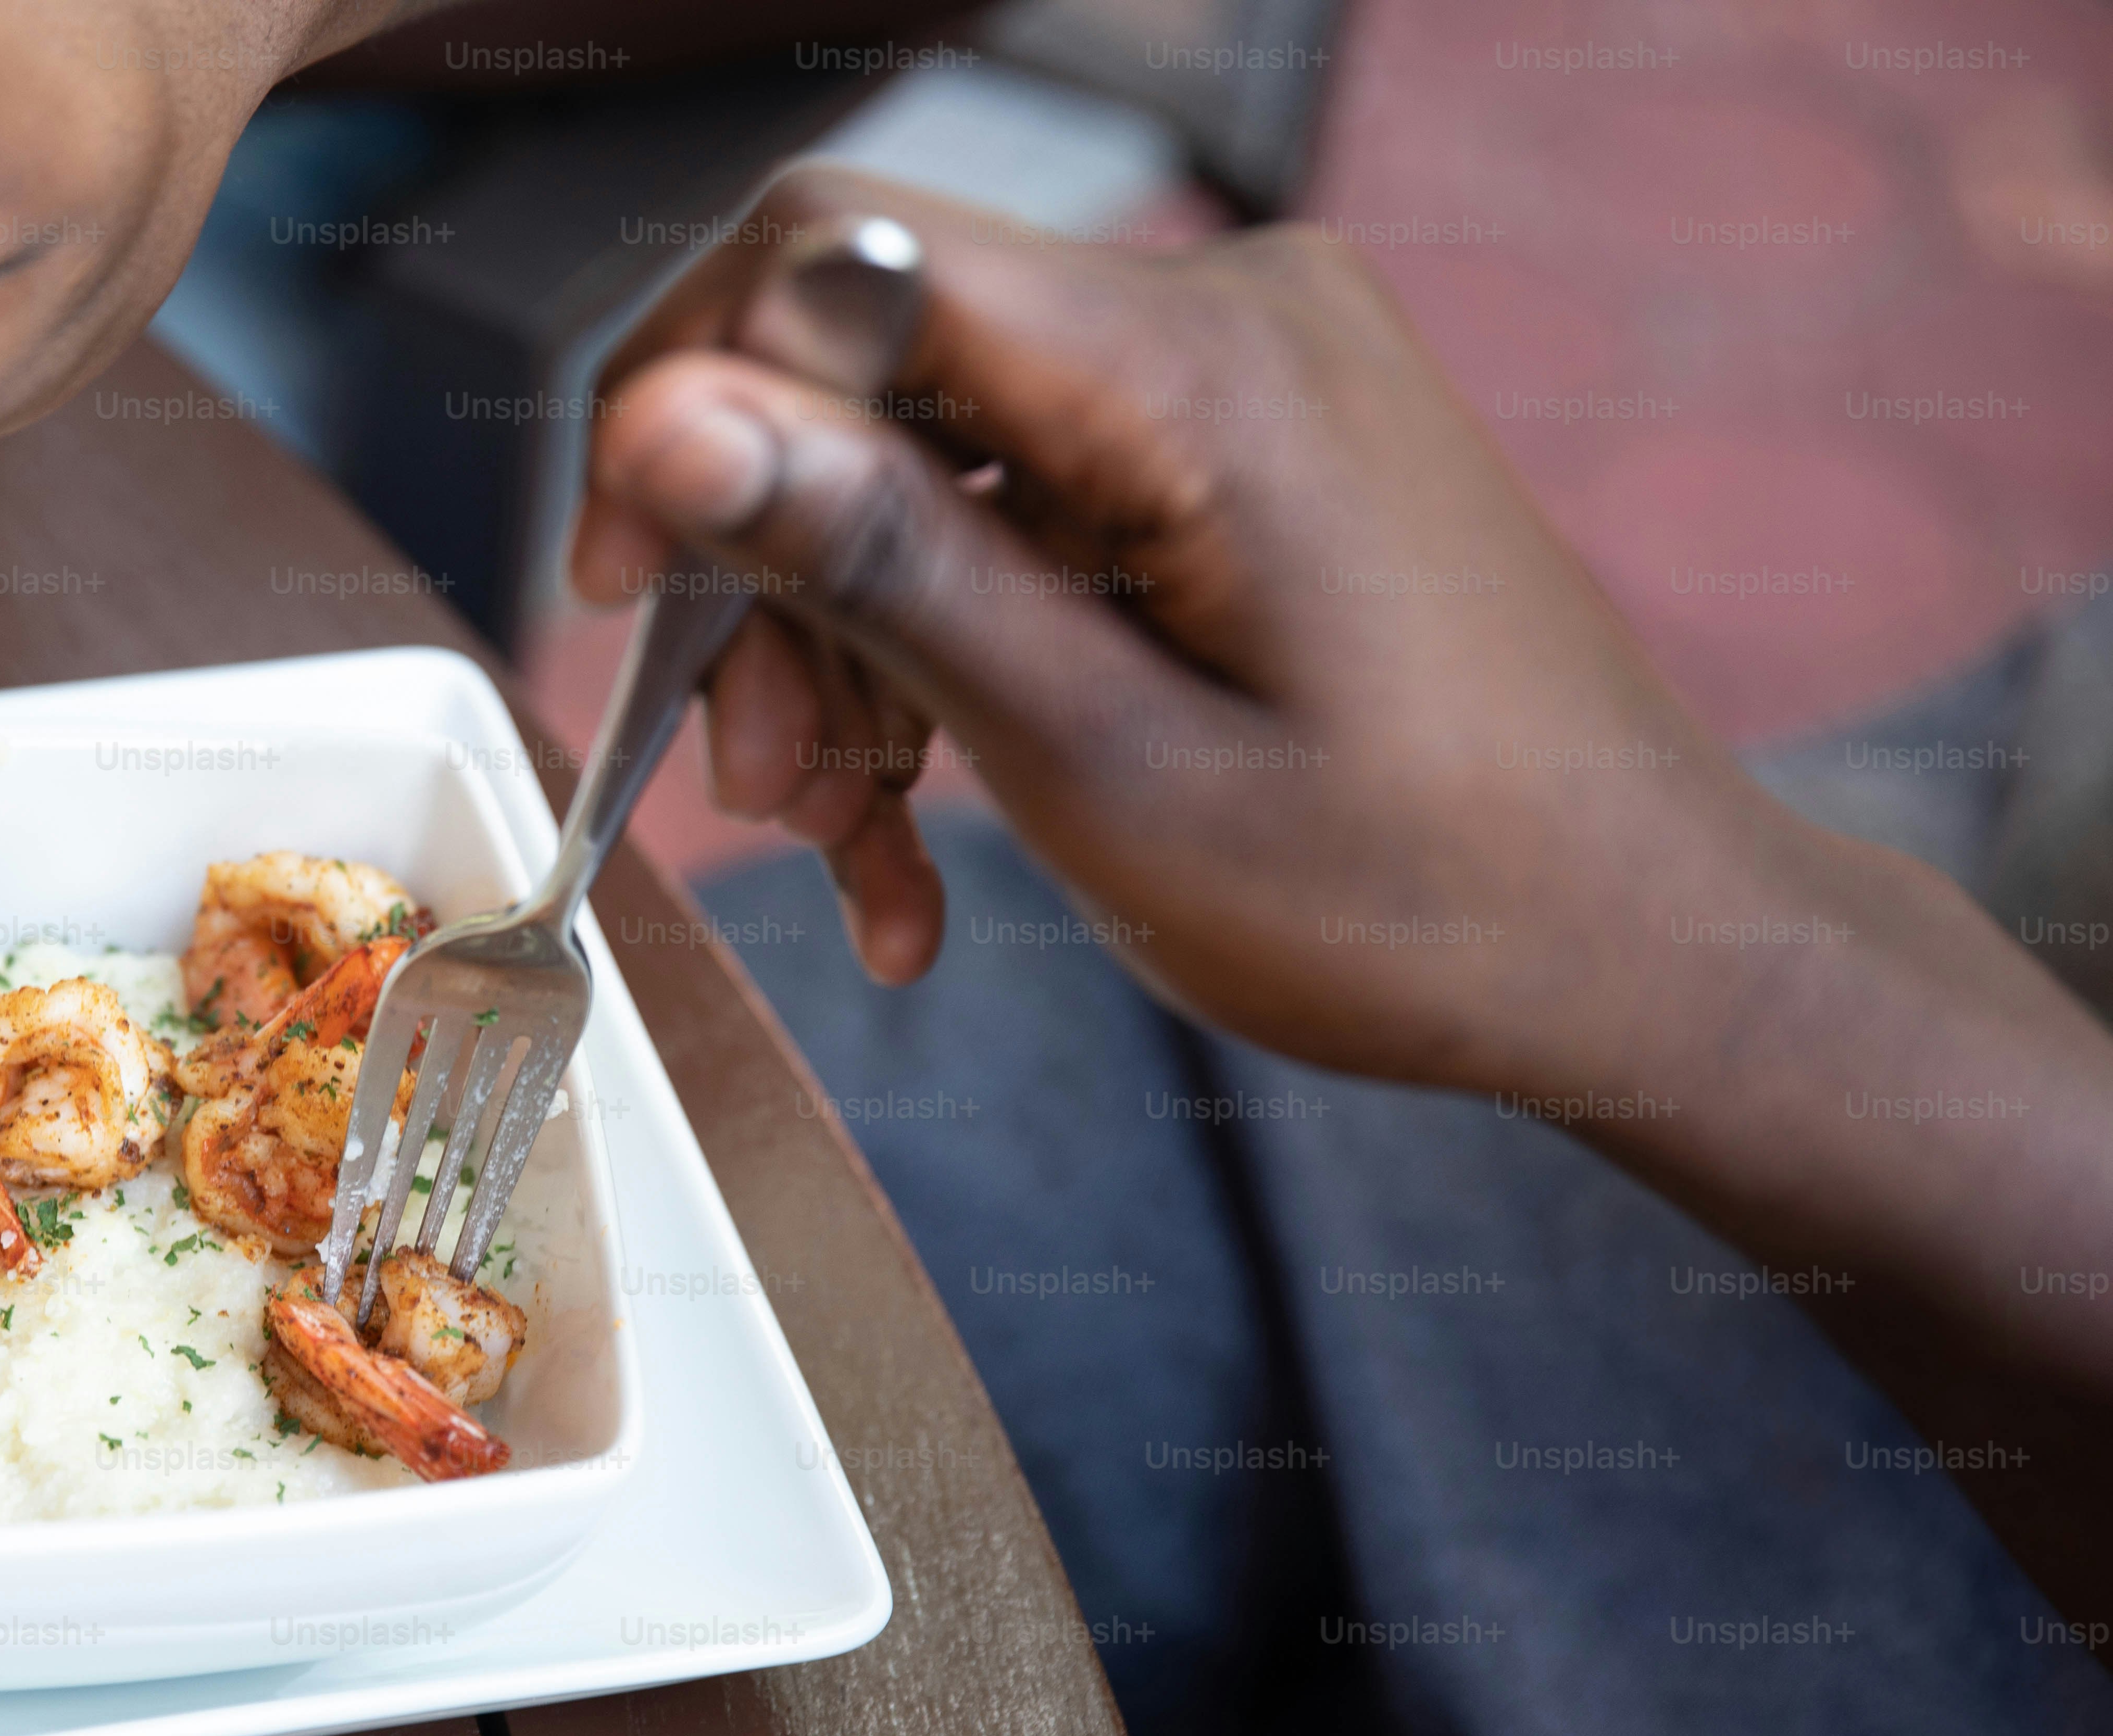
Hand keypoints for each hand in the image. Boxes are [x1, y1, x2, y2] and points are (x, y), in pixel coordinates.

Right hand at [573, 164, 1757, 1085]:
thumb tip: (668, 415)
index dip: (680, 403)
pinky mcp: (1242, 444)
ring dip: (855, 658)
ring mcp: (1241, 373)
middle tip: (765, 798)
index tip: (623, 594)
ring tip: (863, 851)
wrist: (1646, 947)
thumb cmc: (1421, 899)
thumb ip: (883, 567)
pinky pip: (1026, 510)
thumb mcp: (1105, 763)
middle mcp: (1224, 314)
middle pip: (865, 373)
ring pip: (926, 460)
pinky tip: (933, 836)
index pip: (829, 254)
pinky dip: (955, 660)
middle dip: (772, 587)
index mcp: (1201, 367)